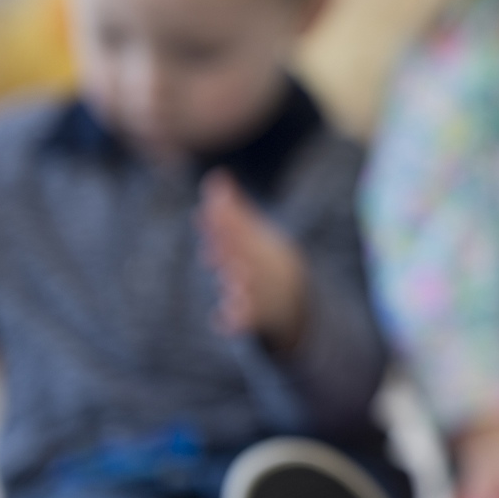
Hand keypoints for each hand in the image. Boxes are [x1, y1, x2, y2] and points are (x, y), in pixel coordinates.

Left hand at [197, 169, 307, 351]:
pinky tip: (219, 320)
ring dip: (241, 285)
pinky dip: (234, 321)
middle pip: (247, 257)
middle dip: (231, 251)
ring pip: (252, 289)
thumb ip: (233, 211)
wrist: (295, 302)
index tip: (203, 212)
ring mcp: (263, 292)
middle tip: (214, 246)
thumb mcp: (255, 235)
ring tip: (232, 281)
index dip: (224, 221)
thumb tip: (215, 176)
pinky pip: (247, 321)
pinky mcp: (258, 318)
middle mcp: (264, 267)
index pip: (242, 229)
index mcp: (263, 245)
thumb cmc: (267, 262)